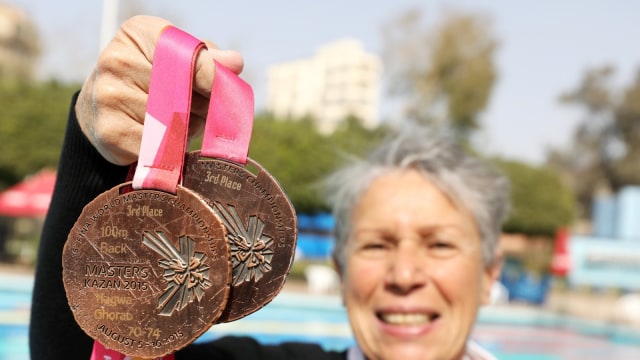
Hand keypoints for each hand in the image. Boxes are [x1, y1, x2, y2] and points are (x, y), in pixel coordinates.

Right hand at [75, 15, 243, 164]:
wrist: (98, 109)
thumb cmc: (149, 79)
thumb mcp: (174, 57)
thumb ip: (207, 59)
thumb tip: (234, 63)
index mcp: (138, 33)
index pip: (185, 54)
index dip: (210, 76)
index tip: (224, 90)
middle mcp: (117, 60)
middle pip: (183, 92)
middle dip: (200, 106)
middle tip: (196, 108)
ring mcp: (110, 96)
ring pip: (174, 123)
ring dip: (187, 129)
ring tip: (175, 122)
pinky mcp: (111, 132)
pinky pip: (160, 147)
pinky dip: (170, 149)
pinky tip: (160, 139)